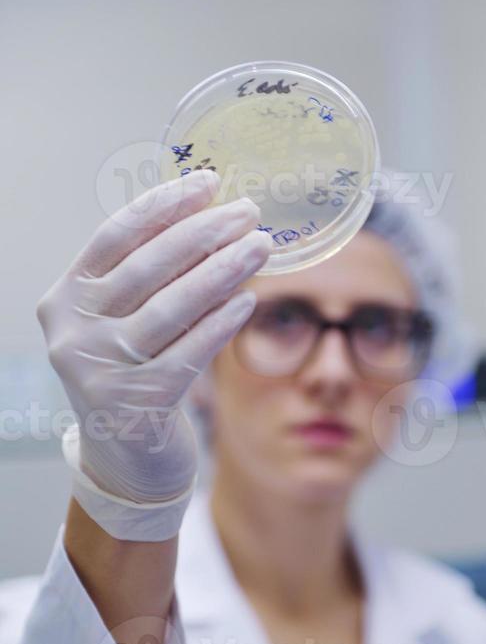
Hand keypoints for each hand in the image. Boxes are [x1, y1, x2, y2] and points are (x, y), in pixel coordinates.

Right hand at [37, 170, 270, 504]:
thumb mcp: (126, 322)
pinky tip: (248, 301)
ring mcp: (100, 371)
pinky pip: (189, 352)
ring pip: (171, 308)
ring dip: (222, 271)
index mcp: (66, 299)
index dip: (163, 206)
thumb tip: (211, 219)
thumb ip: (149, 278)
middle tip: (249, 213)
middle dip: (204, 233)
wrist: (126, 459)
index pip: (114, 236)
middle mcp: (73, 332)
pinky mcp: (136, 404)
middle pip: (146, 267)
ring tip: (260, 248)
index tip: (208, 183)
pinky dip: (221, 323)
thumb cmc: (134, 375)